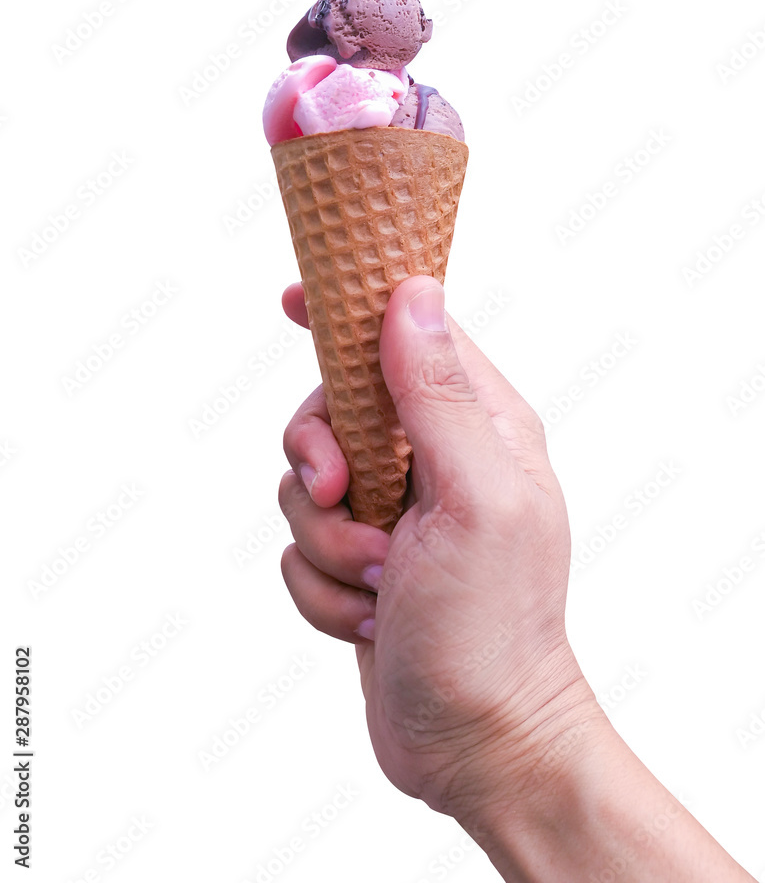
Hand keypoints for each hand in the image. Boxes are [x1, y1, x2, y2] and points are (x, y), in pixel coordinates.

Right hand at [279, 275, 595, 820]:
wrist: (478, 742)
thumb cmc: (491, 623)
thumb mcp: (475, 496)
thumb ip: (439, 395)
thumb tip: (412, 294)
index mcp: (478, 426)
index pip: (408, 336)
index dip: (350, 312)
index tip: (296, 299)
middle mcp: (435, 461)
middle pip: (332, 411)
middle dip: (321, 462)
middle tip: (343, 499)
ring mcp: (395, 514)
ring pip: (305, 486)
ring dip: (330, 543)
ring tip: (381, 582)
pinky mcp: (362, 563)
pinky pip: (300, 548)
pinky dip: (325, 588)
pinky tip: (371, 617)